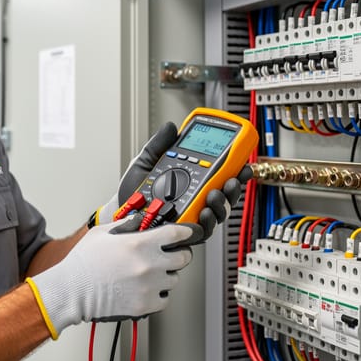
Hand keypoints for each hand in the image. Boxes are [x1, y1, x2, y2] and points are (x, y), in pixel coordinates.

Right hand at [26, 215, 192, 337]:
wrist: (72, 291)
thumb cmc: (83, 263)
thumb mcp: (102, 233)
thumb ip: (125, 224)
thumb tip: (138, 220)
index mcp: (140, 244)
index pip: (176, 234)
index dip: (185, 232)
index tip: (186, 233)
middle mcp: (149, 264)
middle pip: (183, 258)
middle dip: (179, 254)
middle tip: (170, 255)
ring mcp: (149, 286)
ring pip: (174, 279)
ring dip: (166, 275)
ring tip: (150, 274)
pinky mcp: (145, 304)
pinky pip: (164, 299)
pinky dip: (159, 294)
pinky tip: (147, 289)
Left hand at [92, 121, 253, 244]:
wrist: (119, 212)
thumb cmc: (133, 192)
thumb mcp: (146, 162)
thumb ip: (159, 145)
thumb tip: (171, 127)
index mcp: (191, 181)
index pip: (219, 175)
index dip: (234, 169)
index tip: (242, 162)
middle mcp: (195, 200)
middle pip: (225, 195)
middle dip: (234, 187)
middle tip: (233, 179)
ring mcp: (191, 217)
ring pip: (218, 213)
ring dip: (222, 203)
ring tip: (215, 195)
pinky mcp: (184, 233)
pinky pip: (201, 230)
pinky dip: (206, 221)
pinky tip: (204, 213)